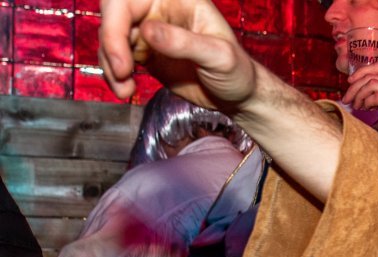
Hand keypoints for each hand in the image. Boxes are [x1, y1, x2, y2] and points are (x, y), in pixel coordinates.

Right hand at [99, 0, 255, 109]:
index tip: (123, 58)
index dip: (116, 23)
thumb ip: (185, 43)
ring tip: (124, 89)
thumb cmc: (237, 72)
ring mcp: (150, 30)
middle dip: (110, 44)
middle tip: (121, 73)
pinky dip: (114, 73)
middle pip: (114, 15)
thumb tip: (147, 31)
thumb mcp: (219, 57)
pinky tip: (125, 89)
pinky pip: (116, 56)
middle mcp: (159, 9)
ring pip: (111, 37)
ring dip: (110, 64)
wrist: (238, 96)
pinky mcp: (145, 52)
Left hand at [344, 64, 377, 181]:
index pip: (377, 66)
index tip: (350, 84)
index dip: (360, 72)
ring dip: (359, 95)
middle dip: (354, 87)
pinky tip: (366, 110)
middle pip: (372, 75)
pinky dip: (367, 102)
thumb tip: (366, 94)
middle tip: (347, 99)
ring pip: (372, 84)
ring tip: (356, 107)